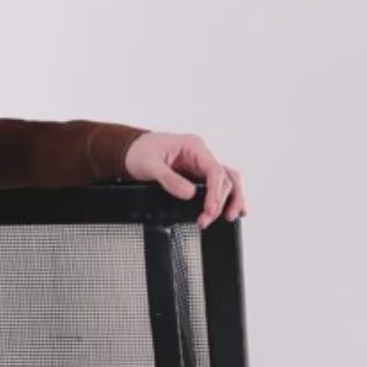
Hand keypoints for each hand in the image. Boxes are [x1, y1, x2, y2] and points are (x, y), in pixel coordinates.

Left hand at [123, 131, 246, 229]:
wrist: (132, 152)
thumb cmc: (140, 152)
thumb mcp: (149, 165)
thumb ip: (169, 179)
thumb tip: (190, 194)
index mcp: (193, 146)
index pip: (214, 170)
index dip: (215, 192)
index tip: (210, 210)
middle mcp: (201, 155)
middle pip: (224, 178)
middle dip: (220, 201)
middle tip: (207, 220)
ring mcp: (201, 166)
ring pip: (227, 181)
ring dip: (230, 200)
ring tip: (228, 218)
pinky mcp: (197, 177)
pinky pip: (218, 186)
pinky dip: (227, 198)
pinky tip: (234, 211)